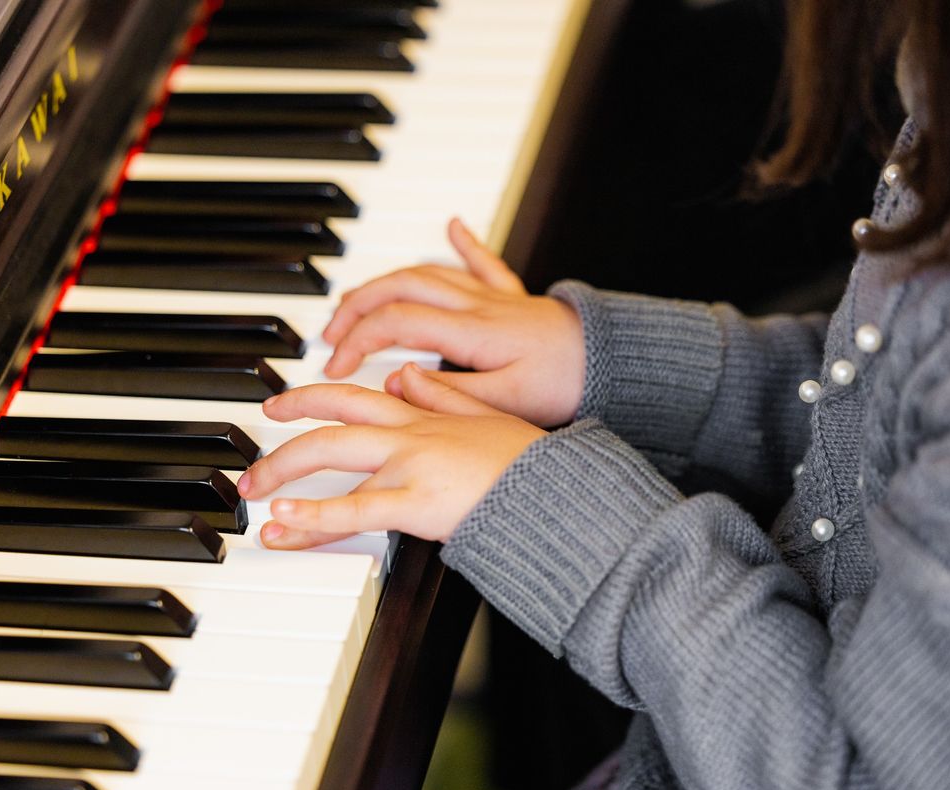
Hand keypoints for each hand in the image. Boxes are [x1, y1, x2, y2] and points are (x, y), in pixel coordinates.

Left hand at [236, 364, 545, 548]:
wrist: (558, 493)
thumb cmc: (530, 464)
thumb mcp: (487, 415)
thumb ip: (443, 393)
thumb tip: (406, 373)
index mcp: (425, 414)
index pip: (354, 395)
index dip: (311, 396)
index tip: (281, 405)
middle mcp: (410, 432)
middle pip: (331, 420)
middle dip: (283, 438)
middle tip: (252, 465)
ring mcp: (409, 464)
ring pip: (331, 455)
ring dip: (283, 473)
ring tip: (253, 494)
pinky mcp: (416, 502)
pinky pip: (353, 509)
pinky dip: (312, 516)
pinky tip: (283, 524)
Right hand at [321, 217, 585, 427]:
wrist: (620, 365)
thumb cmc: (569, 386)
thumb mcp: (504, 404)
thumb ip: (446, 394)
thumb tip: (395, 381)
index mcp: (472, 332)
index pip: (394, 323)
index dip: (355, 342)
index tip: (334, 368)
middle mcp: (478, 305)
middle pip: (400, 287)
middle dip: (355, 307)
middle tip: (329, 335)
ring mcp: (495, 297)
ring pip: (427, 272)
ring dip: (385, 282)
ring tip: (355, 301)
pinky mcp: (514, 299)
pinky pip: (486, 262)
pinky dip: (466, 242)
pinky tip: (456, 225)